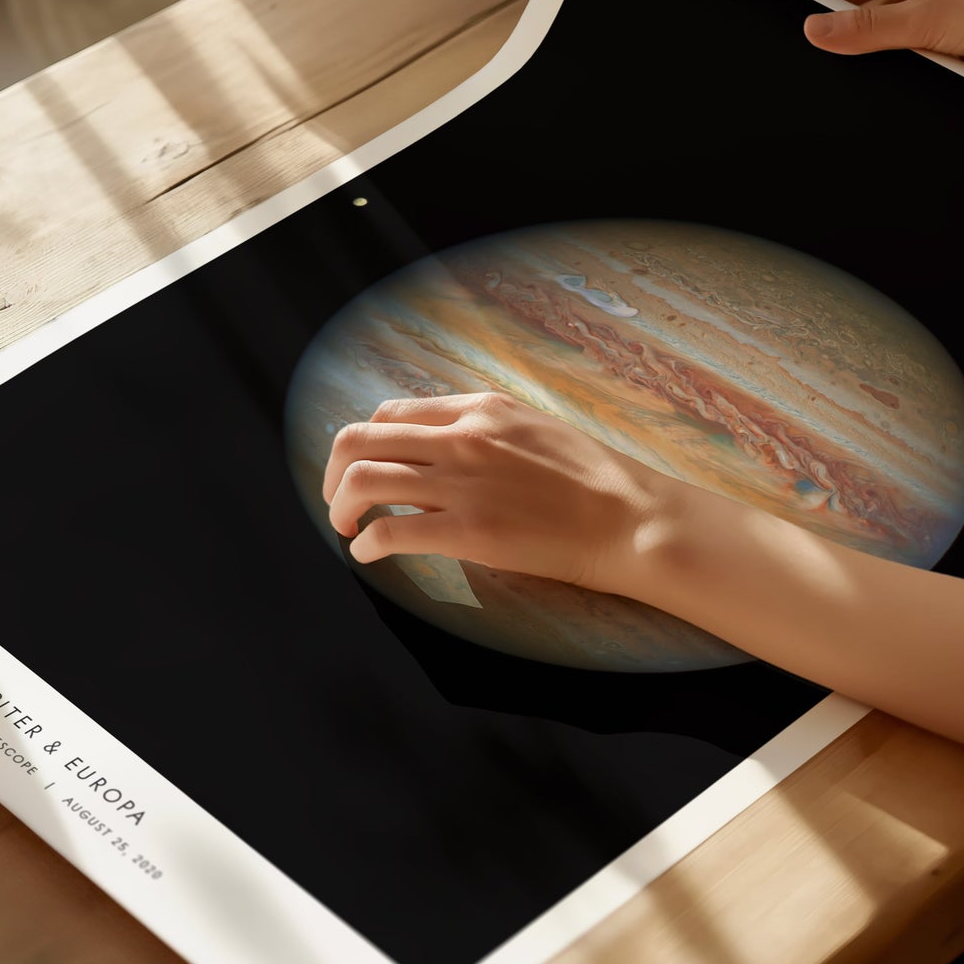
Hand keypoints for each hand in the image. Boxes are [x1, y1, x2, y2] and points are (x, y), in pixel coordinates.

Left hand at [322, 392, 678, 591]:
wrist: (629, 518)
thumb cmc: (591, 479)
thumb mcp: (531, 428)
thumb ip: (482, 431)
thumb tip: (437, 451)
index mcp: (477, 409)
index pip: (390, 413)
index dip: (365, 443)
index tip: (364, 468)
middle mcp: (461, 437)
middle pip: (360, 439)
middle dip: (335, 472)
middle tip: (339, 500)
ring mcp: (462, 483)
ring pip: (362, 479)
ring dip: (341, 507)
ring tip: (347, 527)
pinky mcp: (468, 531)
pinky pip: (390, 530)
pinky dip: (366, 544)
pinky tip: (369, 554)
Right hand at [803, 0, 963, 80]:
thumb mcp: (924, 18)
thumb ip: (868, 27)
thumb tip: (815, 30)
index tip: (806, 14)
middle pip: (882, 6)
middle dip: (857, 28)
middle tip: (826, 51)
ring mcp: (958, 16)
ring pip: (907, 37)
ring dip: (892, 54)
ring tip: (863, 75)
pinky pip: (933, 61)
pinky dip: (919, 73)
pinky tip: (909, 88)